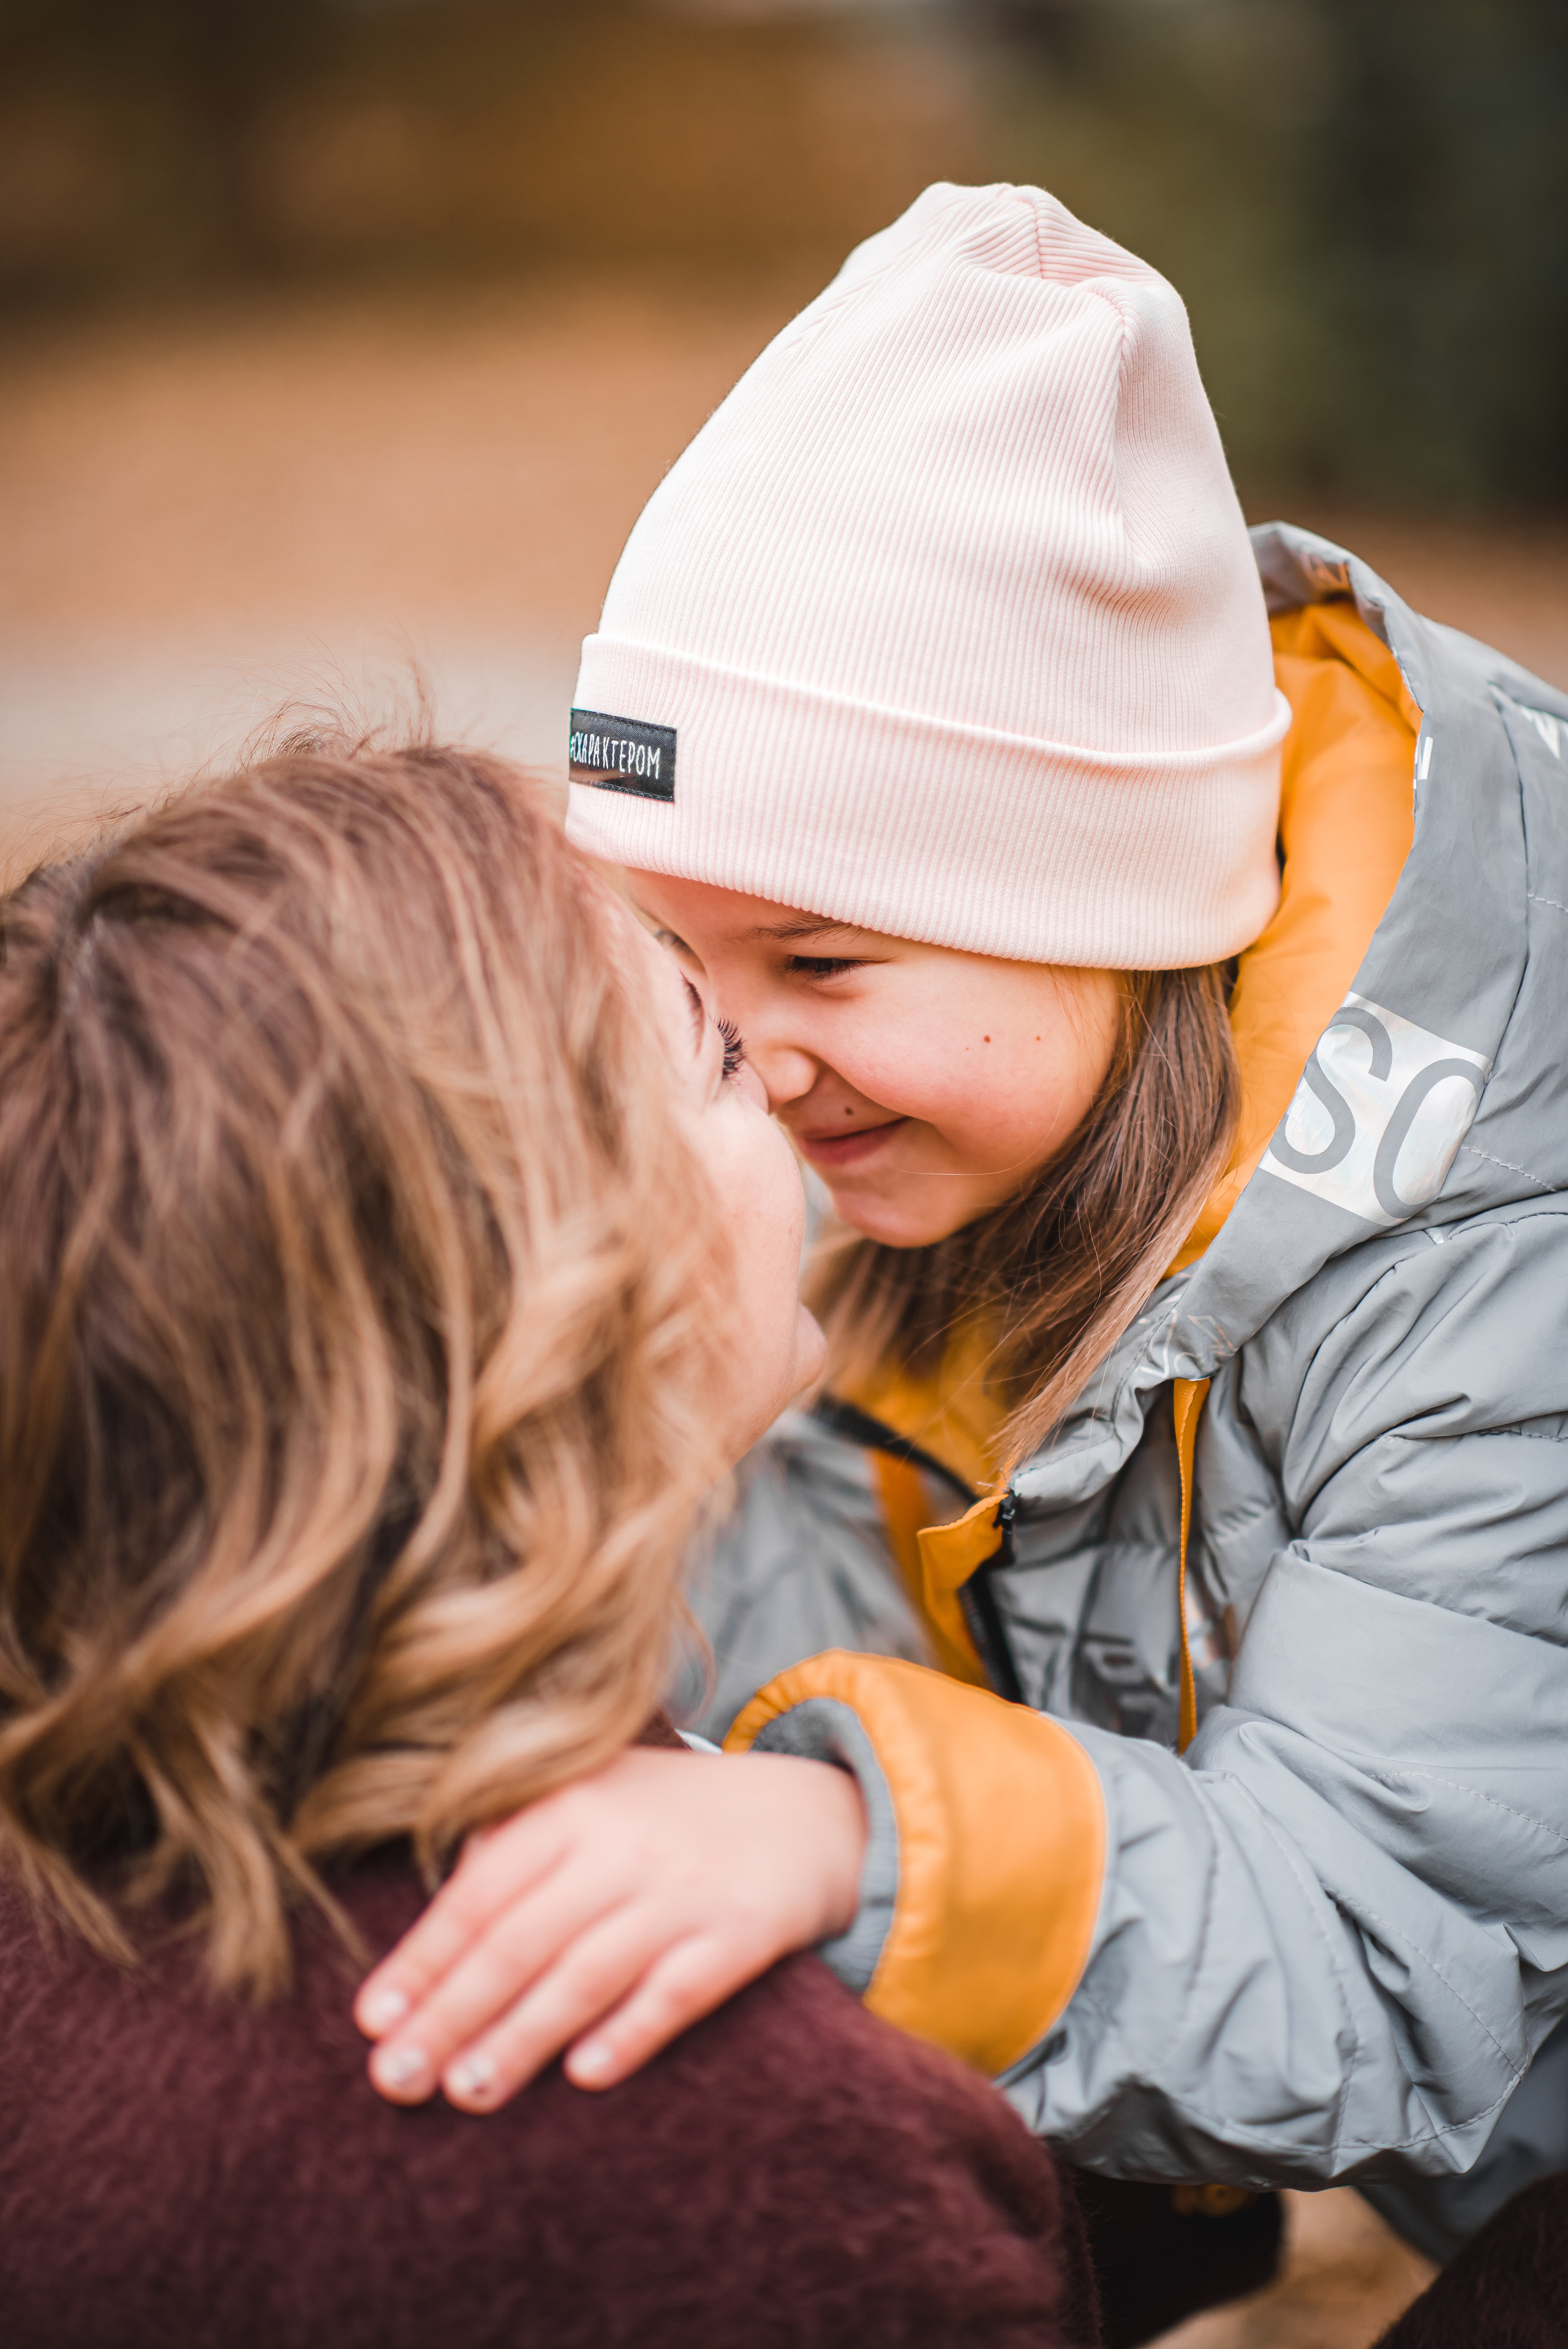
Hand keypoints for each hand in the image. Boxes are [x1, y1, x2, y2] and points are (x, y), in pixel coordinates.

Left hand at [354, 1745, 866, 2111]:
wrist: (808, 1812)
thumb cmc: (672, 1818)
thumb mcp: (593, 1795)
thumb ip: (515, 1837)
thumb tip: (436, 1910)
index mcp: (571, 1802)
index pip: (480, 1890)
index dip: (423, 1958)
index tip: (372, 2021)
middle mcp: (622, 1841)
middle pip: (520, 1938)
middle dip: (451, 2014)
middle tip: (394, 2080)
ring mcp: (683, 1887)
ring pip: (587, 1971)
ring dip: (522, 2037)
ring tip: (466, 2093)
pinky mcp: (742, 1930)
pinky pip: (679, 1989)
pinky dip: (631, 2031)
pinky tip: (586, 2076)